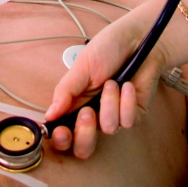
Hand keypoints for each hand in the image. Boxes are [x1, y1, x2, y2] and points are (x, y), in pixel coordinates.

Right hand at [42, 0, 184, 158]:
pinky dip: (127, 101)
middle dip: (85, 134)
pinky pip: (128, 121)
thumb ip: (65, 92)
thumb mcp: (82, 67)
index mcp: (75, 104)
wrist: (138, 39)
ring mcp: (114, 115)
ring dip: (110, 103)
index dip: (61, 139)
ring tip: (113, 82)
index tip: (61, 131)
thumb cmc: (108, 48)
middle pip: (84, 147)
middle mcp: (93, 114)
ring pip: (108, 129)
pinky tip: (127, 85)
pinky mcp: (135, 113)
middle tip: (87, 113)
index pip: (64, 132)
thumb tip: (49, 115)